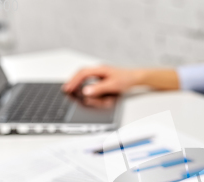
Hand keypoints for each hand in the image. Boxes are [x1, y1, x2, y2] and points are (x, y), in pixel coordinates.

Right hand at [62, 66, 179, 96]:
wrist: (137, 77)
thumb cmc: (127, 79)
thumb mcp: (112, 85)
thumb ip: (99, 88)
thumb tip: (86, 91)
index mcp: (100, 69)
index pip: (82, 73)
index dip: (73, 81)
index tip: (68, 88)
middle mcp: (99, 69)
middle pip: (82, 73)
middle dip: (73, 80)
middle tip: (66, 89)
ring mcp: (101, 72)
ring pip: (85, 74)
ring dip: (77, 81)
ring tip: (71, 88)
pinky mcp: (104, 76)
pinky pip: (90, 77)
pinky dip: (84, 82)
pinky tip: (83, 87)